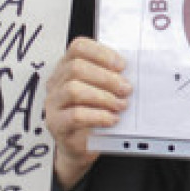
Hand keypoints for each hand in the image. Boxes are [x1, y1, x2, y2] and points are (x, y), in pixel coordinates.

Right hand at [45, 37, 131, 190]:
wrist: (84, 143)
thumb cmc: (97, 110)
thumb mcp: (104, 89)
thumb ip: (113, 75)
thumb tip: (136, 70)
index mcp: (68, 67)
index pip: (78, 47)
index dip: (101, 53)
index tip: (122, 65)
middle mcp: (56, 83)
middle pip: (76, 68)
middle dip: (107, 78)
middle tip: (127, 89)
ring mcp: (53, 104)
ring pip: (73, 90)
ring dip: (104, 97)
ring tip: (121, 105)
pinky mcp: (56, 124)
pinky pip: (75, 115)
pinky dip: (99, 116)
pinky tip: (112, 119)